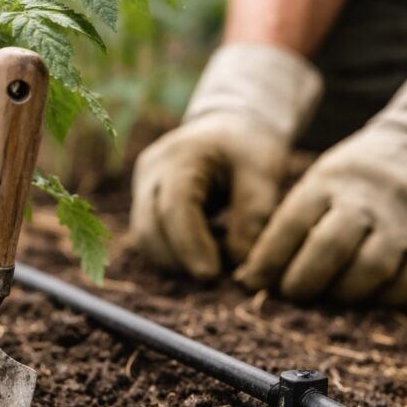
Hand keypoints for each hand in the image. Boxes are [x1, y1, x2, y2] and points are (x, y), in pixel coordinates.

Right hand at [130, 43, 322, 278]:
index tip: (212, 276)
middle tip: (215, 279)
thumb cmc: (249, 148)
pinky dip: (173, 253)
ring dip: (175, 261)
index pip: (174, 207)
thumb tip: (241, 270)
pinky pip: (150, 237)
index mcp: (180, 155)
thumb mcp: (263, 175)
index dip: (190, 246)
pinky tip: (201, 255)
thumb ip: (254, 220)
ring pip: (145, 238)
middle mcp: (152, 170)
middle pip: (149, 227)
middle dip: (180, 260)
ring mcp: (142, 186)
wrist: (231, 127)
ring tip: (211, 267)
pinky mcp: (144, 201)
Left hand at [237, 44, 406, 303]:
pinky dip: (384, 299)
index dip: (268, 259)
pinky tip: (369, 295)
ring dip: (343, 293)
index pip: (292, 223)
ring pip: (370, 270)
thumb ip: (289, 225)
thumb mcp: (321, 181)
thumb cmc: (357, 181)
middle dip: (302, 281)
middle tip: (291, 294)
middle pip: (329, 248)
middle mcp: (370, 198)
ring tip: (331, 295)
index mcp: (331, 180)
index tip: (252, 281)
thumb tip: (251, 279)